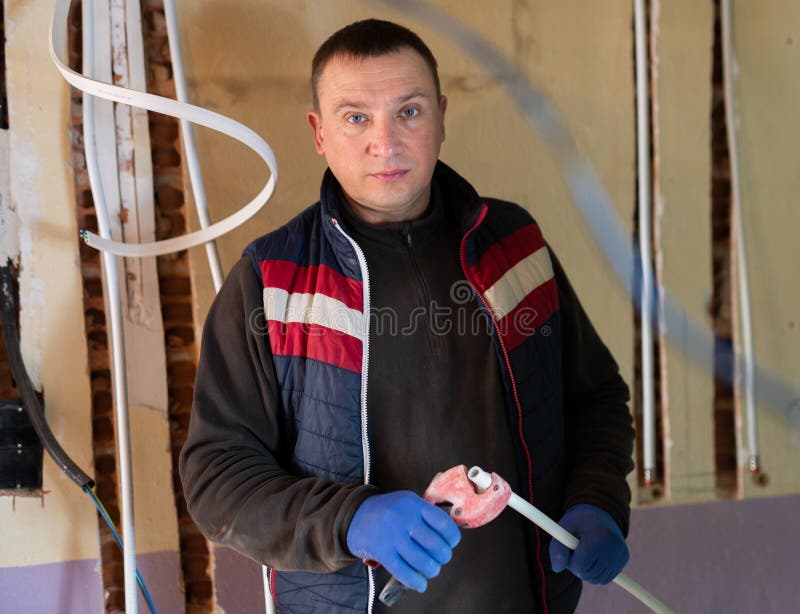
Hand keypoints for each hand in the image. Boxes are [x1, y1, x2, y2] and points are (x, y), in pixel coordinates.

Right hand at [346, 491, 460, 592]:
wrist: (355, 515)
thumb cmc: (387, 510)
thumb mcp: (407, 501)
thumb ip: (426, 513)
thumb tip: (449, 534)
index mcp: (414, 503)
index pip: (443, 523)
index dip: (452, 537)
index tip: (451, 543)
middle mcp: (404, 518)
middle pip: (435, 545)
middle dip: (443, 556)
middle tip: (441, 558)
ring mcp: (392, 535)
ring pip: (422, 560)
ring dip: (431, 570)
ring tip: (431, 570)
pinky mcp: (382, 552)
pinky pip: (404, 571)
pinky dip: (416, 581)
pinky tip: (420, 584)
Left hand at [549, 504, 628, 584]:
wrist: (600, 511)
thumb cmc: (579, 520)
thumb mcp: (564, 528)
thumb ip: (557, 548)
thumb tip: (557, 568)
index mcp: (597, 537)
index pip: (579, 566)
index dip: (570, 561)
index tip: (570, 549)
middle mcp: (613, 547)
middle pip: (589, 575)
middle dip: (578, 567)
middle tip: (576, 552)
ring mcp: (621, 553)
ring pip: (598, 580)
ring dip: (587, 572)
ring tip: (584, 554)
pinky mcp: (624, 558)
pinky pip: (606, 577)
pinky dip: (597, 572)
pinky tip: (594, 557)